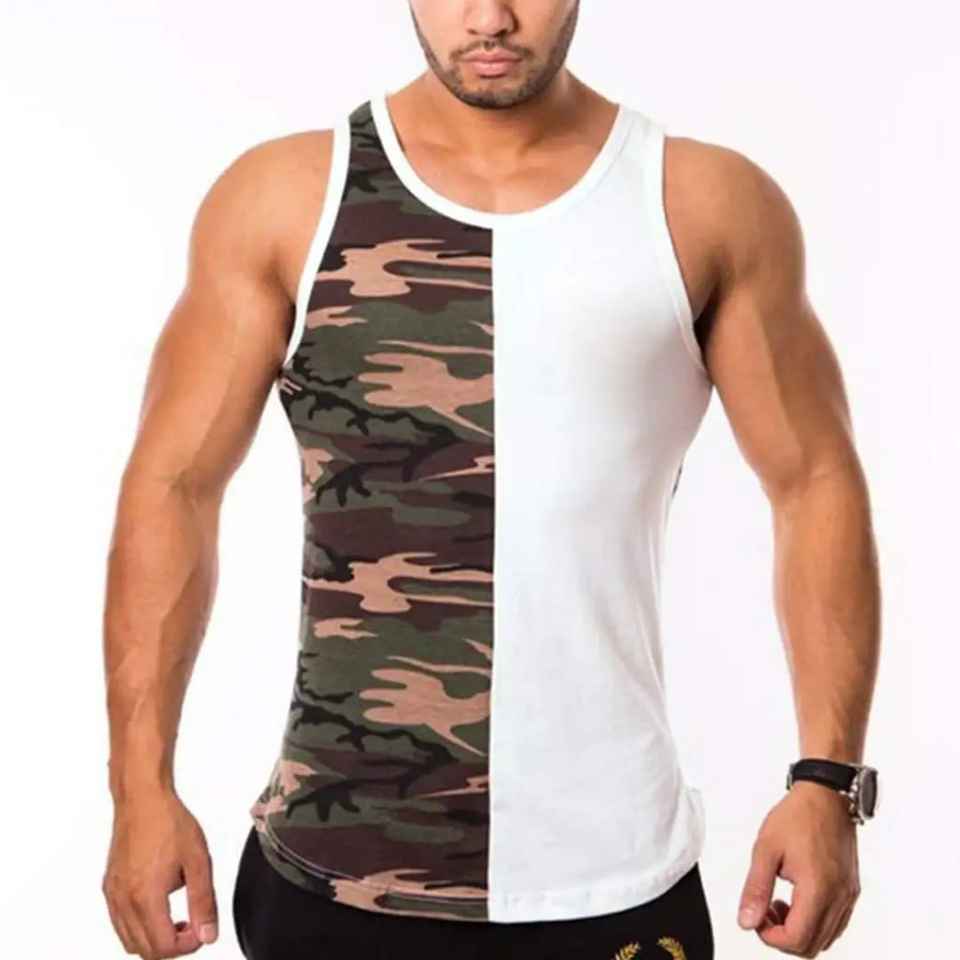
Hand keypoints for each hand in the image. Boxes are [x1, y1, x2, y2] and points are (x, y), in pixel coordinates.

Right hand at [102, 789, 218, 957]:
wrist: (142, 799)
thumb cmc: (169, 822)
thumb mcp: (198, 861)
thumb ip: (204, 902)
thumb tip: (209, 934)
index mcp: (146, 897)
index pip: (164, 947)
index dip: (188, 946)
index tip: (202, 932)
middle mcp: (124, 901)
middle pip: (145, 951)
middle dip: (173, 947)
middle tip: (193, 928)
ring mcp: (113, 896)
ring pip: (130, 942)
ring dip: (155, 940)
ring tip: (178, 919)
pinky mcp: (109, 888)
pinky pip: (120, 924)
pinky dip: (139, 928)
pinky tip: (159, 907)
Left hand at [737, 780, 860, 955]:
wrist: (826, 795)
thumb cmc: (799, 815)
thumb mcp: (766, 849)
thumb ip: (755, 888)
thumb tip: (747, 920)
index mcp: (818, 888)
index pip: (798, 939)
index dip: (771, 938)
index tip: (757, 920)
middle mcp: (839, 897)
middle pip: (812, 946)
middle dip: (783, 937)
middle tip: (764, 912)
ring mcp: (848, 894)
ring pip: (826, 938)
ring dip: (799, 931)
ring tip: (778, 904)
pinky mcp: (851, 889)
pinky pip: (835, 923)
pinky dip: (814, 922)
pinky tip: (796, 900)